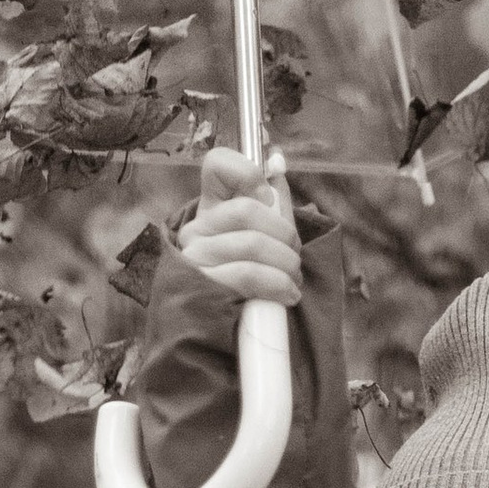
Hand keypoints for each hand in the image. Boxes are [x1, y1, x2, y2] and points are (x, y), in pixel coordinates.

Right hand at [178, 147, 300, 305]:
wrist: (225, 327)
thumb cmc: (251, 278)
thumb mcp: (264, 234)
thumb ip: (272, 199)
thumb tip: (278, 160)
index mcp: (212, 207)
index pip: (218, 164)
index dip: (248, 173)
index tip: (267, 199)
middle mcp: (196, 228)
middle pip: (247, 209)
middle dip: (284, 235)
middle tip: (294, 256)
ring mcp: (194, 256)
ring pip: (252, 243)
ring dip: (286, 265)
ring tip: (293, 279)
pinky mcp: (202, 285)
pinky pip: (248, 274)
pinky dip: (278, 284)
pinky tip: (287, 294)